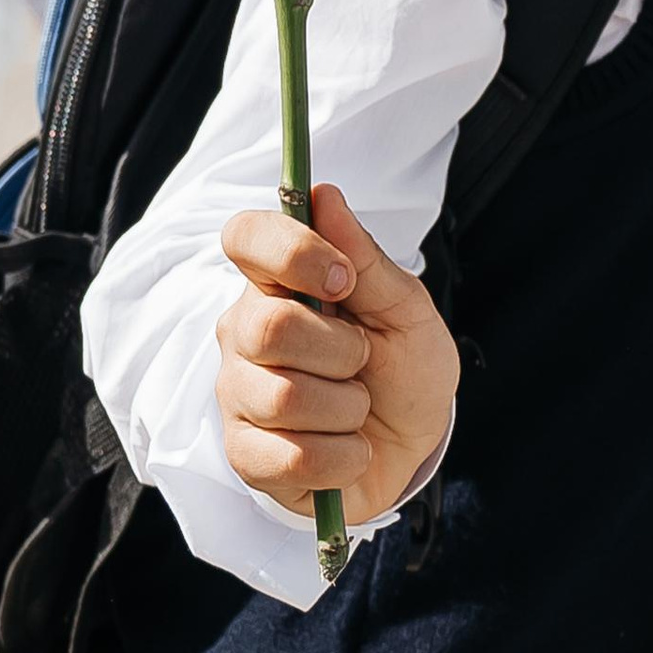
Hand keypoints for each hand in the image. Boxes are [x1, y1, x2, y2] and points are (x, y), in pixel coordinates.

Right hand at [214, 181, 459, 528]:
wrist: (413, 444)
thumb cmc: (404, 368)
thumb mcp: (404, 310)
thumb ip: (365, 258)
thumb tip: (324, 196)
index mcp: (278, 284)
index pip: (244, 238)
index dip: (291, 251)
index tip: (344, 278)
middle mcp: (244, 334)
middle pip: (269, 328)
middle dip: (341, 350)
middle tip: (361, 360)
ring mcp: (239, 396)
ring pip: (284, 398)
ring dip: (348, 409)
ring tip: (356, 409)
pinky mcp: (247, 456)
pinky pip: (292, 457)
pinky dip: (342, 456)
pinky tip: (347, 449)